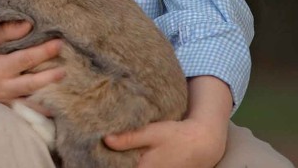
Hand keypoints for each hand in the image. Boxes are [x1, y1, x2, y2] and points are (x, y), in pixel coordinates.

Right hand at [0, 21, 64, 110]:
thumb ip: (5, 31)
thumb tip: (29, 25)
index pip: (26, 59)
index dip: (44, 51)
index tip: (59, 43)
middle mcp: (4, 87)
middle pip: (33, 83)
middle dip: (52, 76)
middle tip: (67, 68)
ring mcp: (7, 101)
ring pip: (33, 102)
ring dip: (50, 96)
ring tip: (66, 88)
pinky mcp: (10, 110)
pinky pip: (29, 112)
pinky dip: (43, 110)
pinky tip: (56, 105)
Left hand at [103, 117, 227, 167]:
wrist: (201, 144)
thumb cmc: (176, 136)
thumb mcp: (152, 132)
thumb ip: (129, 137)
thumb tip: (106, 140)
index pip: (117, 166)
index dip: (106, 160)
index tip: (96, 152)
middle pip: (123, 166)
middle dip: (113, 160)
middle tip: (100, 150)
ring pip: (131, 166)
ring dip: (123, 160)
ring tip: (111, 151)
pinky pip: (141, 167)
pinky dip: (132, 161)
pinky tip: (126, 153)